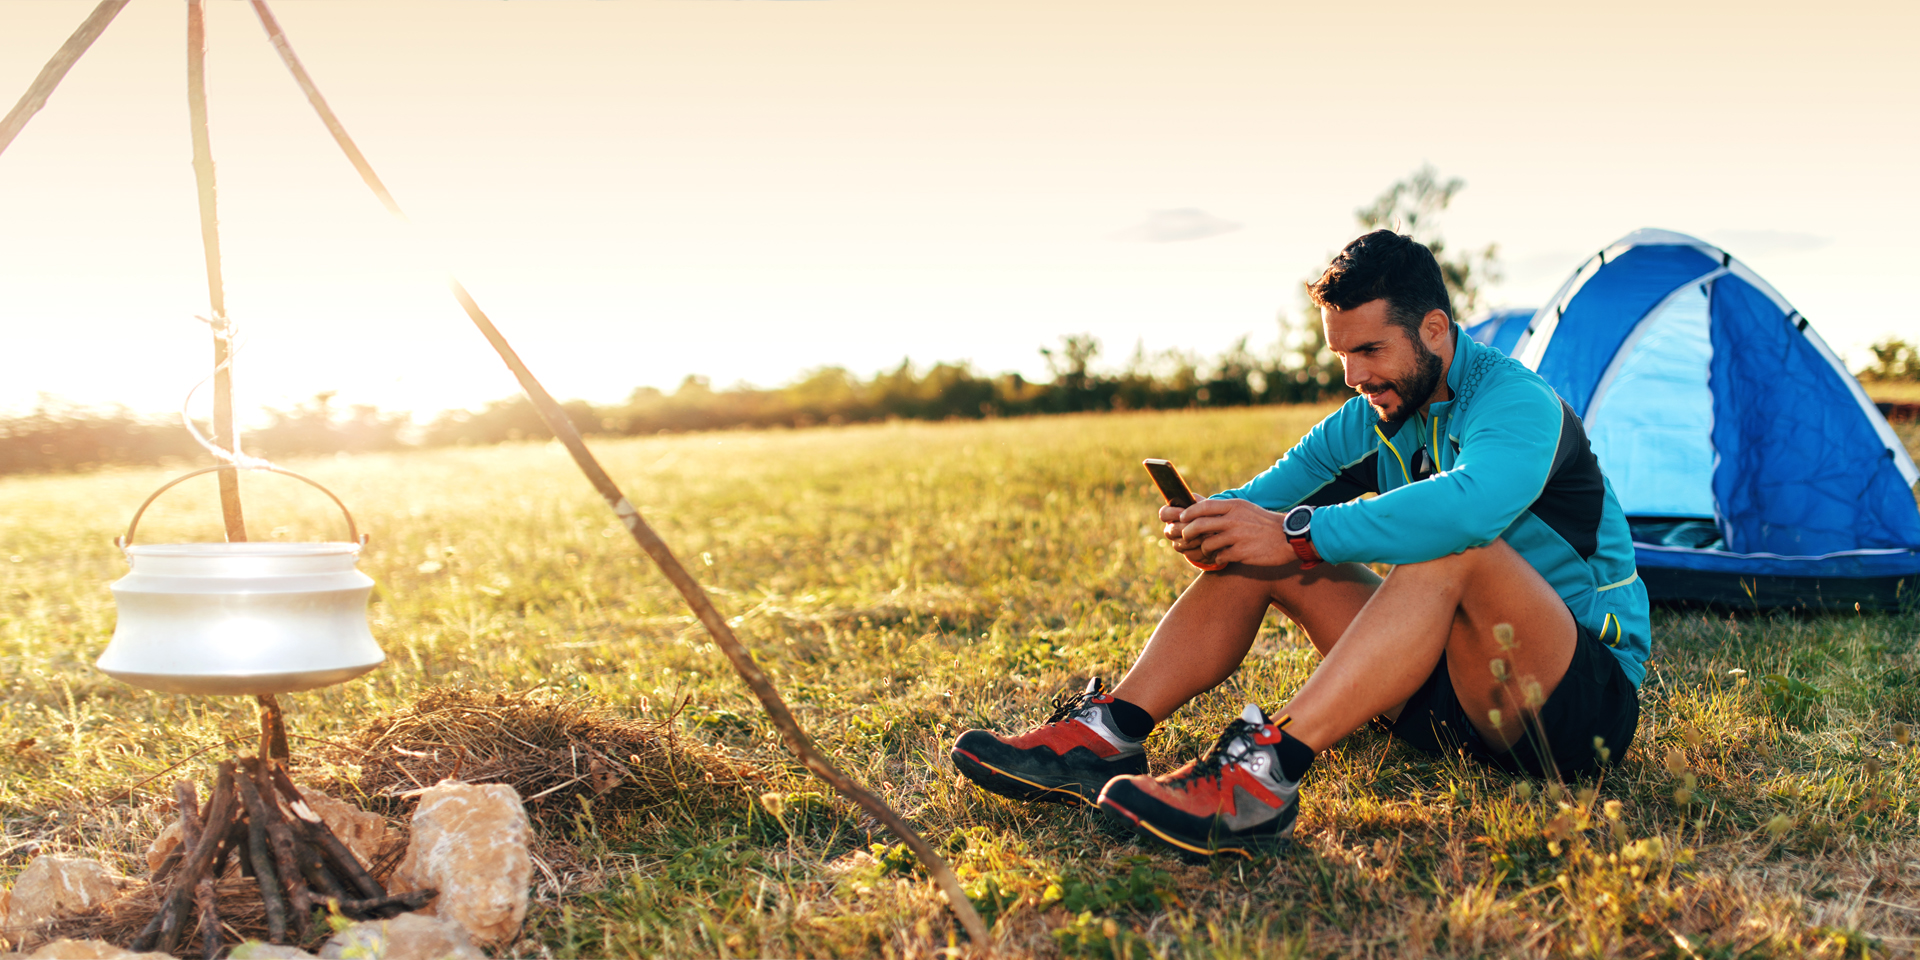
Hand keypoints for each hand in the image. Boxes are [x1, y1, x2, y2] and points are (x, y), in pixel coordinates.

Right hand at [1159, 502, 1221, 566]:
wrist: (1220, 529)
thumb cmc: (1209, 513)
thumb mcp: (1204, 504)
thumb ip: (1196, 503)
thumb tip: (1193, 506)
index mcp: (1172, 515)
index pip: (1164, 514)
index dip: (1172, 514)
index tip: (1183, 513)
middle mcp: (1171, 530)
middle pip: (1172, 530)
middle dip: (1187, 527)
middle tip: (1202, 524)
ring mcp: (1178, 543)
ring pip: (1181, 544)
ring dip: (1197, 538)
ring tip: (1211, 533)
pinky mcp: (1188, 554)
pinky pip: (1191, 554)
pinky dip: (1202, 550)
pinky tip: (1211, 544)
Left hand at [1165, 499, 1299, 567]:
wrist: (1289, 537)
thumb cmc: (1264, 523)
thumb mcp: (1246, 509)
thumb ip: (1226, 509)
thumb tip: (1200, 507)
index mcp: (1235, 506)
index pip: (1203, 506)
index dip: (1189, 513)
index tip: (1183, 518)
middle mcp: (1234, 520)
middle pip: (1199, 525)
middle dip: (1187, 532)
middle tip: (1186, 537)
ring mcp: (1237, 537)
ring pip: (1207, 544)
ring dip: (1204, 549)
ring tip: (1208, 551)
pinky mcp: (1242, 553)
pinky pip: (1220, 557)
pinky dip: (1218, 558)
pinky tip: (1223, 557)